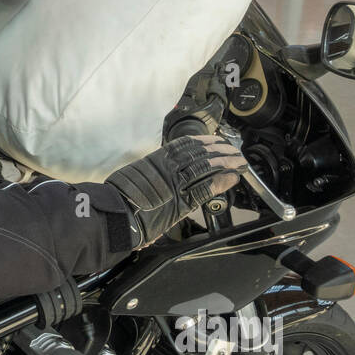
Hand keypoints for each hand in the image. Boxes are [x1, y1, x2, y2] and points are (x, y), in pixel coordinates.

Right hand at [107, 135, 247, 247]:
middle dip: (220, 150)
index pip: (186, 144)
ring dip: (226, 162)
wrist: (116, 215)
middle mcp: (168, 167)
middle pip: (200, 152)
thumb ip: (147, 174)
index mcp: (156, 159)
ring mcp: (175, 183)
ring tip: (238, 161)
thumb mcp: (132, 177)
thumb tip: (153, 176)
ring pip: (207, 166)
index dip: (204, 140)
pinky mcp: (181, 201)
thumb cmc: (119, 200)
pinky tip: (232, 178)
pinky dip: (222, 181)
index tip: (215, 140)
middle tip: (233, 150)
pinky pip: (206, 187)